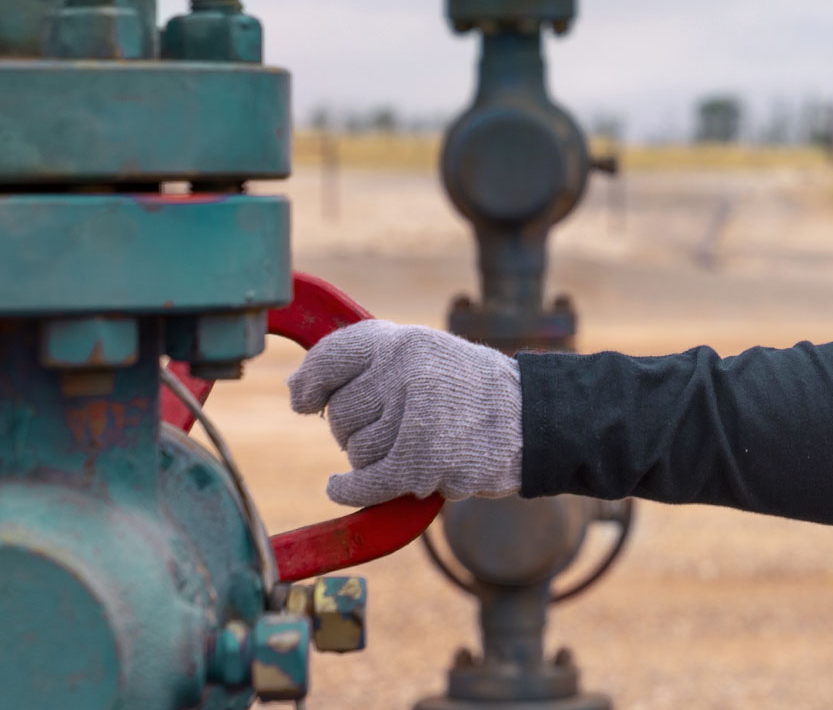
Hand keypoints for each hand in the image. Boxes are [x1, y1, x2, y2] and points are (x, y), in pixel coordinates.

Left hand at [287, 319, 522, 506]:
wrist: (535, 420)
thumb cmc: (476, 391)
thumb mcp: (431, 355)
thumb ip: (373, 363)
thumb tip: (297, 393)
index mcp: (406, 342)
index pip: (334, 356)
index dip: (311, 381)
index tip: (303, 399)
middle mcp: (407, 373)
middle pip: (340, 413)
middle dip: (355, 427)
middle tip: (392, 426)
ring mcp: (415, 416)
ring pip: (354, 451)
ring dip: (372, 459)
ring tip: (413, 446)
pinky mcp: (421, 460)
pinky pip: (363, 482)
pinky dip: (348, 490)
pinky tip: (340, 486)